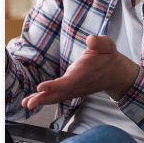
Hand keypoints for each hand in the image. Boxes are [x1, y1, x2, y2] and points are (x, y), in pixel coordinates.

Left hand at [22, 35, 138, 109]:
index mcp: (84, 73)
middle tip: (29, 102)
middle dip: (43, 98)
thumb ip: (99, 42)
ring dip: (42, 100)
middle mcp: (78, 84)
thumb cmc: (109, 57)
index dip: (54, 85)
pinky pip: (58, 97)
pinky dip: (46, 99)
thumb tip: (90, 40)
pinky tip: (34, 100)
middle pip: (59, 94)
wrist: (116, 74)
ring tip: (27, 103)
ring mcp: (75, 89)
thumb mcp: (107, 45)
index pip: (68, 82)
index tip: (41, 86)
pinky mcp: (73, 90)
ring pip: (57, 97)